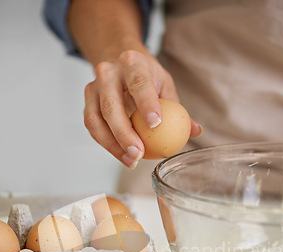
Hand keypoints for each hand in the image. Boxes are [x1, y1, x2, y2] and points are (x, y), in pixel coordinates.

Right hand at [83, 49, 201, 167]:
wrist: (116, 58)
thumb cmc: (145, 76)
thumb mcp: (164, 84)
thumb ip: (178, 109)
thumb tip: (195, 131)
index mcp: (133, 62)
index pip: (139, 82)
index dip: (146, 104)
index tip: (156, 124)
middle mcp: (109, 72)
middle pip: (112, 105)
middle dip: (124, 133)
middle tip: (139, 154)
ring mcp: (93, 87)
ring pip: (97, 119)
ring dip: (113, 145)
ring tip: (131, 161)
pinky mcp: (87, 102)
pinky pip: (93, 127)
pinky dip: (106, 144)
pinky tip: (122, 156)